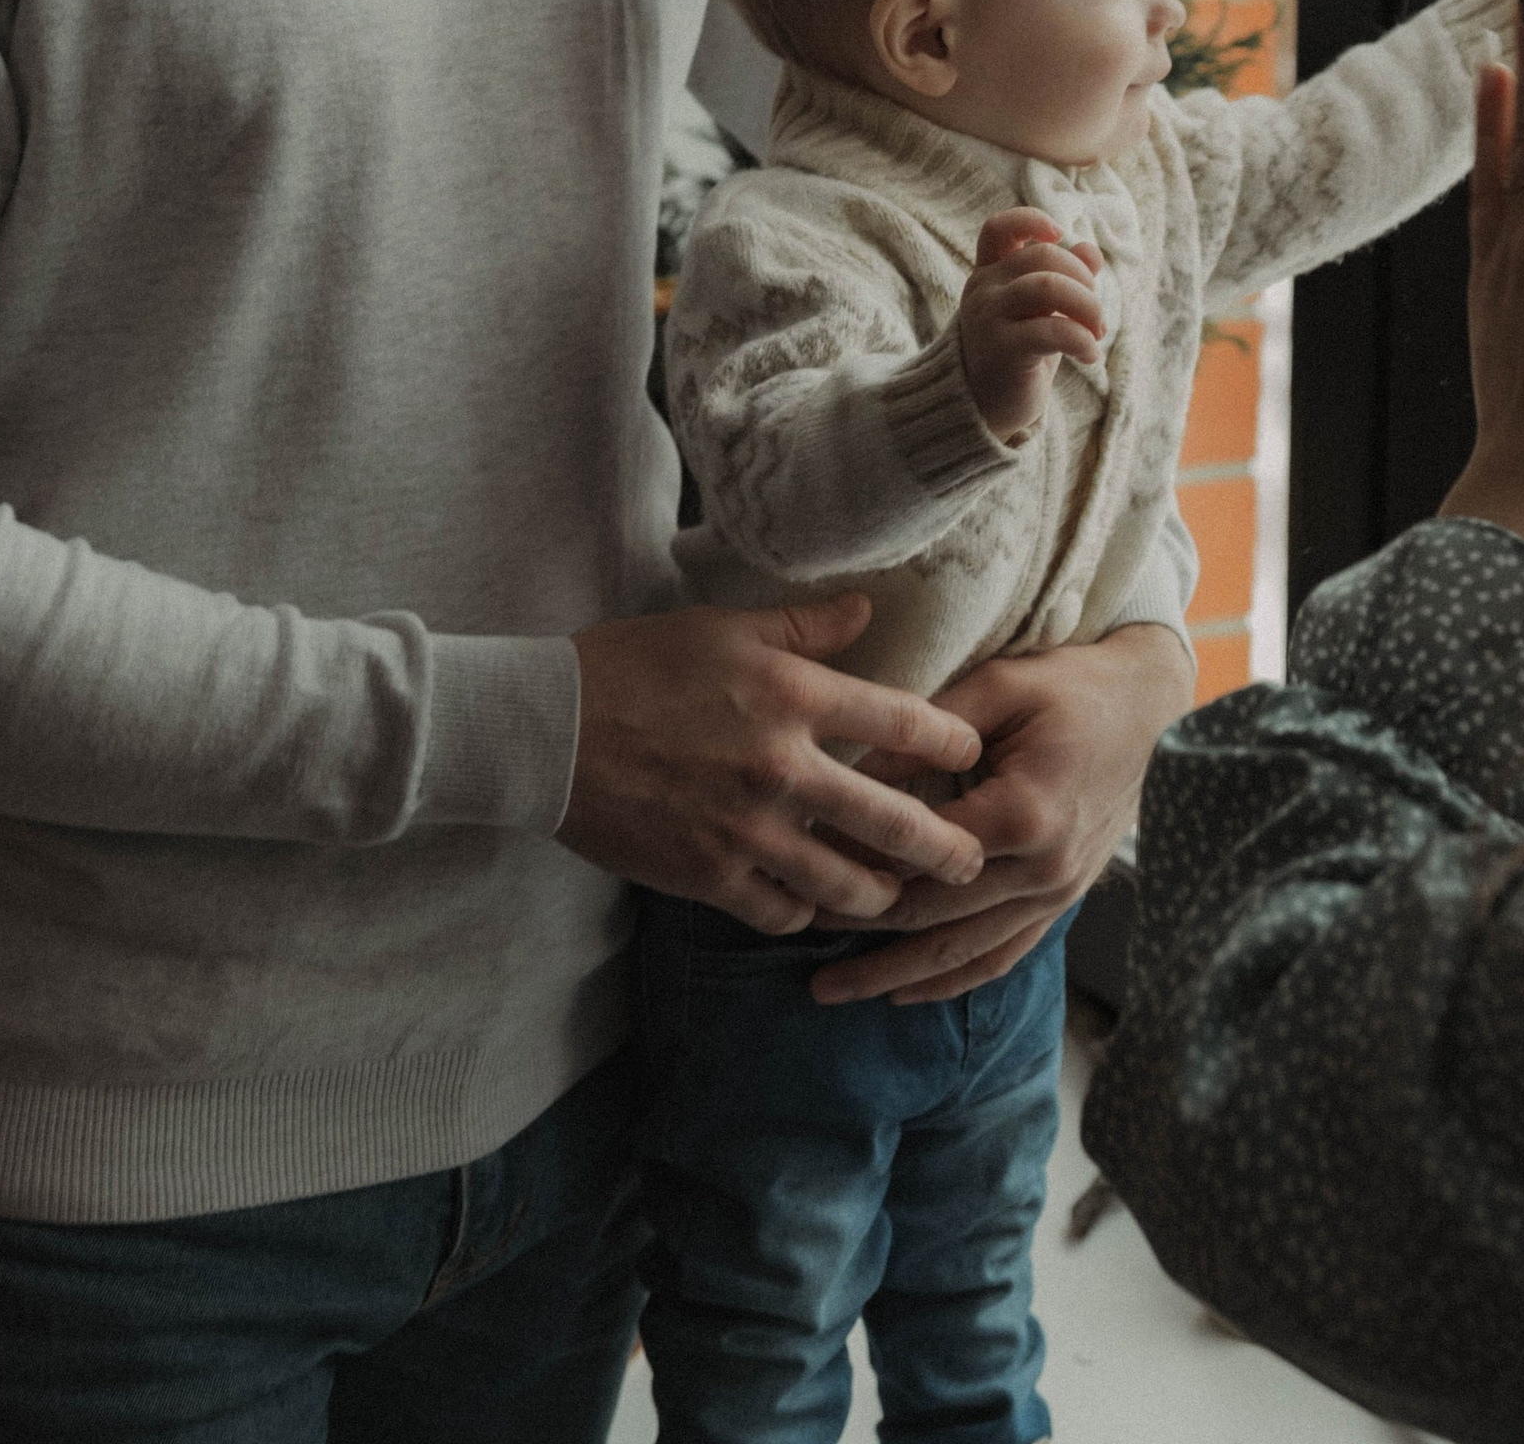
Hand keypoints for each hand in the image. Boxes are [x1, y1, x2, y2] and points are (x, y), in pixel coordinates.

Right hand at [559, 594, 987, 931]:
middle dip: (946, 847)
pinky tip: (814, 907)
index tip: (972, 755)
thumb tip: (867, 610)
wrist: (549, 730)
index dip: (953, 744)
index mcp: (794, 697)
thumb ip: (804, 627)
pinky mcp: (707, 875)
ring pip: (843, 883)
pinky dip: (803, 913)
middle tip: (974, 859)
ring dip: (880, 894)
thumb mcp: (724, 628)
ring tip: (899, 896)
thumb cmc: (635, 665)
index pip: (904, 723)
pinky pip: (779, 911)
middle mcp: (782, 768)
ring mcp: (746, 830)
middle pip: (893, 822)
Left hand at [807, 623, 1196, 1005]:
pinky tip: (903, 990)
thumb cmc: (1073, 687)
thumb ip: (928, 728)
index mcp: (1024, 814)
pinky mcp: (1064, 900)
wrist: (1150, 707)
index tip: (804, 858)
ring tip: (831, 990)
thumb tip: (852, 766)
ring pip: (963, 954)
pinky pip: (1002, 955)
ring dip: (893, 975)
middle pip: (933, 918)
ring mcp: (1058, 893)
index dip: (858, 861)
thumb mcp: (999, 687)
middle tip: (794, 932)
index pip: (920, 855)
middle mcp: (1043, 869)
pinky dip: (951, 980)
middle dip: (860, 931)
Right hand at [957, 208, 1106, 443]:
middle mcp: (984, 289)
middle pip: (1043, 255)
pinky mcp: (1002, 350)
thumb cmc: (1018, 353)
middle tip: (1096, 314)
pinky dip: (1083, 341)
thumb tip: (1091, 251)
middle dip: (1084, 279)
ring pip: (1049, 286)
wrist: (983, 408)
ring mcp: (989, 318)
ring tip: (1098, 332)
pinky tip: (1090, 356)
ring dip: (1089, 307)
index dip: (1032, 221)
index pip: (999, 228)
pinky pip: (1054, 331)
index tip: (1060, 237)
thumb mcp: (1041, 312)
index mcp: (990, 273)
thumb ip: (1063, 279)